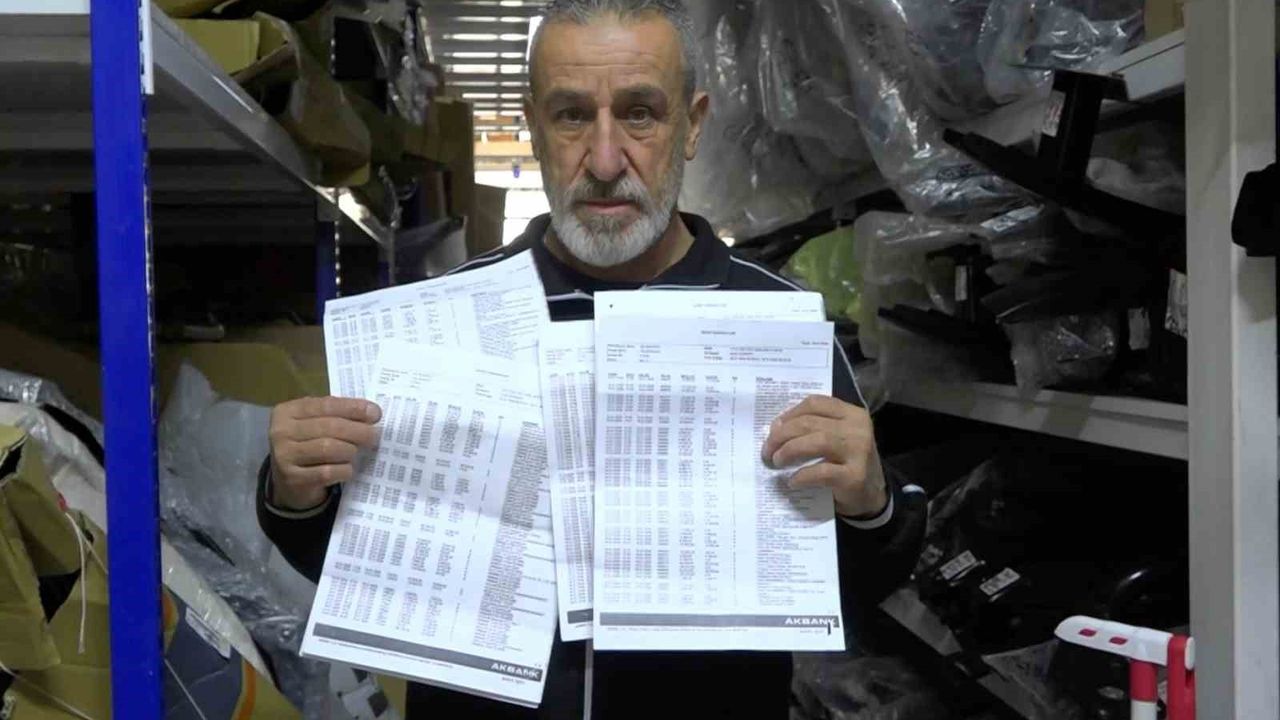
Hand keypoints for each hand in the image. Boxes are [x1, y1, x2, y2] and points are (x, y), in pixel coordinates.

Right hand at [268, 396, 381, 510]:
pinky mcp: (293, 479)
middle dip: (358, 431)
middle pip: (330, 427)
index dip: (354, 408)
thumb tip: (371, 412)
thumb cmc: (307, 445)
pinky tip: (348, 469)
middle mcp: (281, 432)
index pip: (326, 405)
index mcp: (287, 411)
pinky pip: (327, 472)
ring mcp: (284, 456)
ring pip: (329, 448)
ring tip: (356, 452)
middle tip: (374, 436)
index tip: (376, 413)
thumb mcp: (314, 424)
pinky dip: (344, 470)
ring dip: (350, 450)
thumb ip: (337, 414)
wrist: (287, 482)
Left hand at [761, 395, 887, 517]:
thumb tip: (776, 428)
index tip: (774, 428)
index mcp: (852, 414)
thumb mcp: (836, 438)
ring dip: (790, 450)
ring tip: (777, 461)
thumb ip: (814, 428)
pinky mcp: (855, 477)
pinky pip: (821, 471)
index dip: (789, 414)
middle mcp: (858, 429)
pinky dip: (802, 475)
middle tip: (768, 450)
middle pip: (810, 422)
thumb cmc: (846, 463)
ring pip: (817, 441)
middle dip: (782, 435)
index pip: (815, 403)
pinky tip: (793, 481)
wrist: (871, 496)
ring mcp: (859, 452)